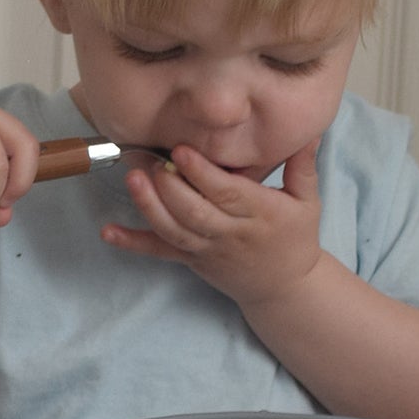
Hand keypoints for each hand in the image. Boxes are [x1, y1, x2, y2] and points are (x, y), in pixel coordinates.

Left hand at [100, 140, 323, 307]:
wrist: (283, 289)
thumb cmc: (295, 239)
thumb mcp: (307, 202)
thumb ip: (303, 166)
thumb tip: (309, 130)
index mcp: (260, 214)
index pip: (227, 193)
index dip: (201, 173)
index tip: (180, 151)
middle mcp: (231, 234)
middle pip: (195, 212)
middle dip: (169, 187)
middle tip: (149, 162)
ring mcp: (207, 249)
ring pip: (175, 230)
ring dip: (150, 206)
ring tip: (132, 179)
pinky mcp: (191, 260)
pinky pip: (160, 252)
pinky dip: (133, 243)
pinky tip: (108, 231)